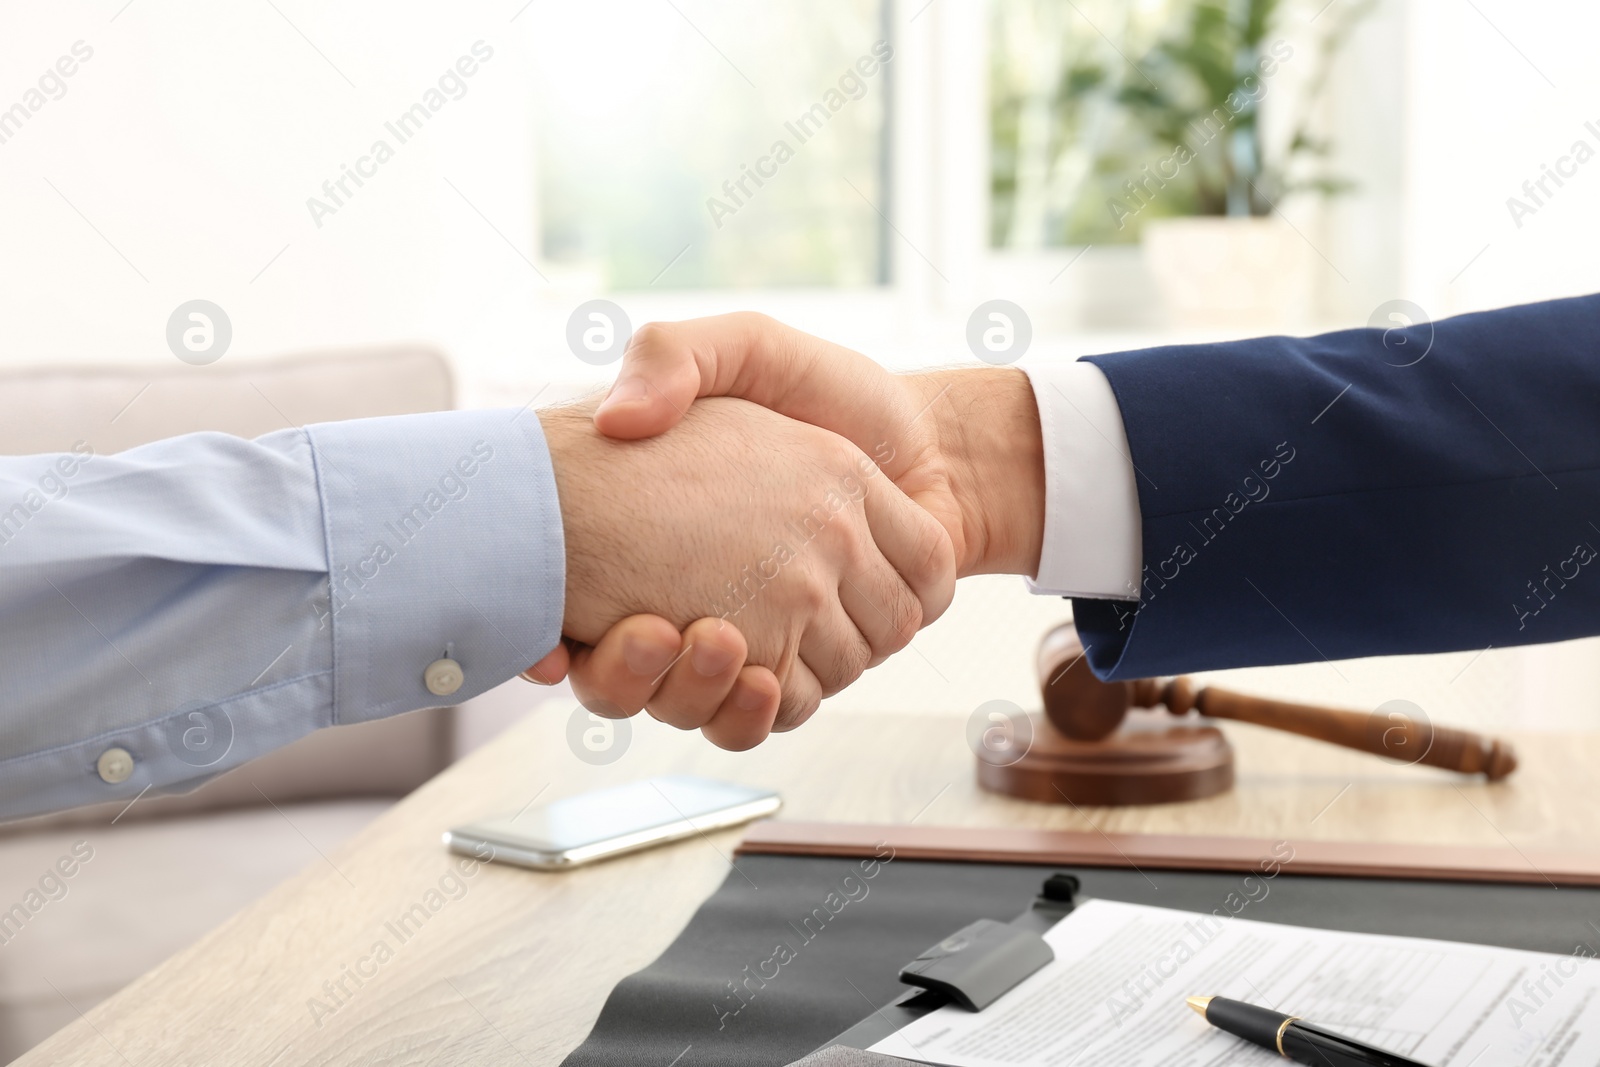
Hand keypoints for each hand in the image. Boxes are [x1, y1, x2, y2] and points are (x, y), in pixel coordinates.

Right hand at [555, 314, 1045, 730]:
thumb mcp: (745, 349)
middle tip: (639, 633)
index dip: (575, 632)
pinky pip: (780, 709)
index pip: (591, 608)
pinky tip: (758, 677)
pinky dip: (762, 707)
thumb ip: (673, 357)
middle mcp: (721, 589)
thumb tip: (616, 419)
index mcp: (683, 532)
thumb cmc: (833, 390)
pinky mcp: (823, 658)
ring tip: (704, 640)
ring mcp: (773, 630)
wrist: (936, 438)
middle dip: (632, 672)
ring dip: (696, 690)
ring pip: (706, 696)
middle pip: (647, 668)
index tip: (556, 638)